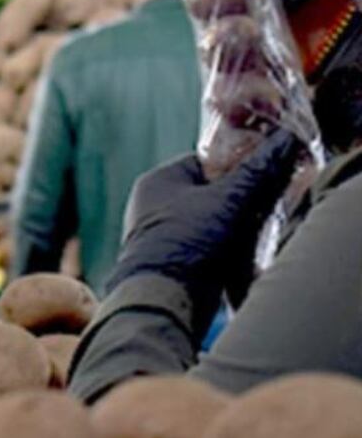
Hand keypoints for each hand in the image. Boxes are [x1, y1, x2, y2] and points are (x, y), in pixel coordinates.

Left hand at [105, 131, 302, 317]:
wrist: (166, 294)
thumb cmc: (187, 240)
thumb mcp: (228, 201)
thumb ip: (255, 173)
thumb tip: (282, 143)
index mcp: (158, 181)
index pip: (204, 161)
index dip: (236, 165)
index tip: (264, 172)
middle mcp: (155, 205)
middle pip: (209, 192)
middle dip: (239, 198)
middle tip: (267, 203)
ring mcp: (163, 233)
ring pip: (211, 219)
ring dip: (236, 224)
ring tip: (257, 229)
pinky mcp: (175, 259)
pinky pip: (207, 243)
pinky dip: (227, 246)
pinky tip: (245, 252)